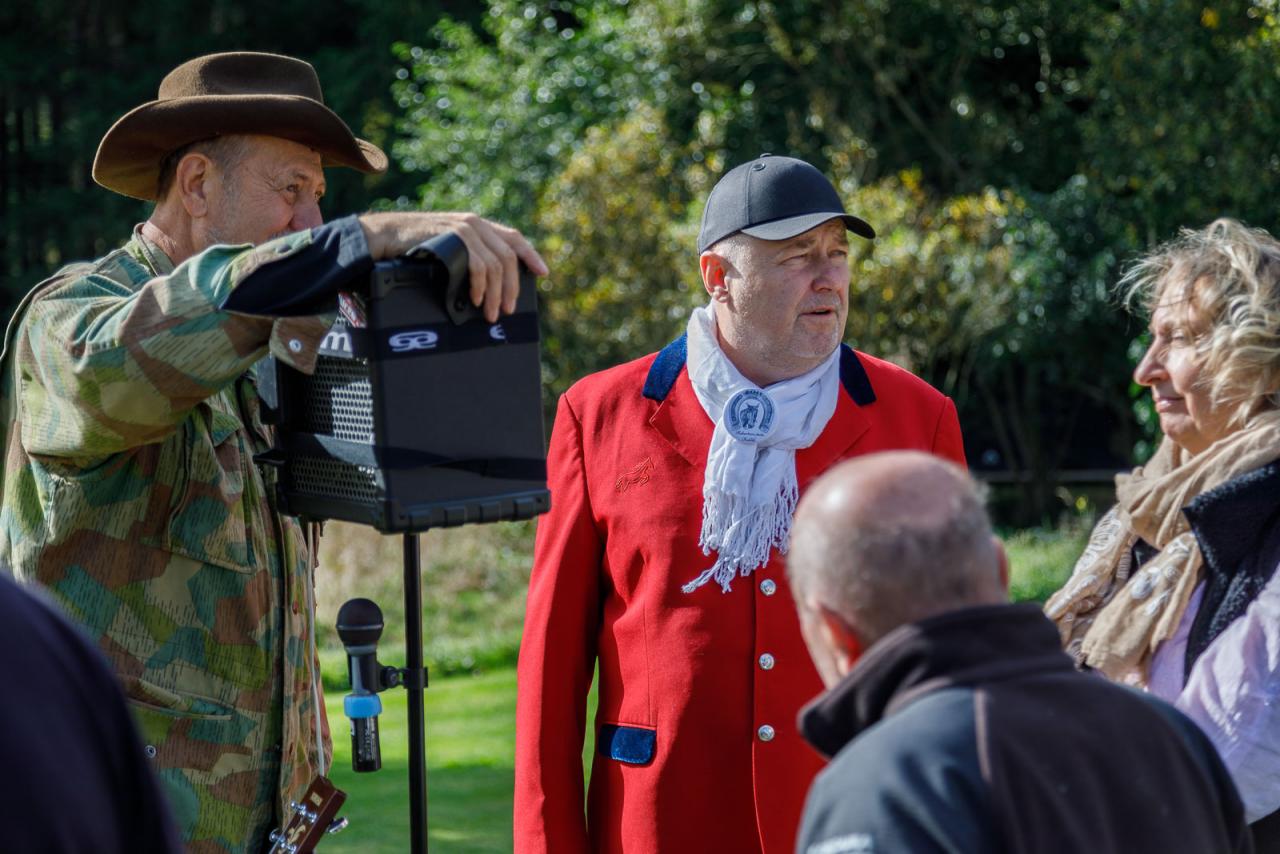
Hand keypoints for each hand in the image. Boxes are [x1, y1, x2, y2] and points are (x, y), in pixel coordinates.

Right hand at [357, 212, 548, 321]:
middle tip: (507, 310)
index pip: (513, 238)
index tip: (544, 273)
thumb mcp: (449, 250)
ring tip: (490, 312)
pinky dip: (479, 285)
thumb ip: (470, 259)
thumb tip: (491, 288)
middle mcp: (475, 223)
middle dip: (511, 287)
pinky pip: (477, 264)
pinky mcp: (452, 237)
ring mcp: (464, 228)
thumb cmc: (415, 249)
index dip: (531, 255)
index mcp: (477, 225)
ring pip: (495, 264)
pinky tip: (475, 298)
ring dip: (495, 293)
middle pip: (508, 257)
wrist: (385, 237)